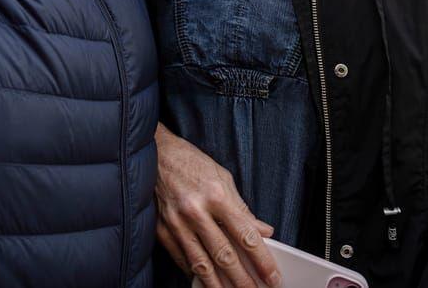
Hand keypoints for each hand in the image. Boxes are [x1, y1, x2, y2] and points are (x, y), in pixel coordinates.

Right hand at [154, 124, 280, 287]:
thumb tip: (262, 230)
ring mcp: (177, 222)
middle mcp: (196, 211)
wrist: (156, 153)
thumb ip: (242, 208)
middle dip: (243, 279)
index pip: (246, 235)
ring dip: (219, 284)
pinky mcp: (161, 229)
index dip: (262, 260)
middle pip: (225, 255)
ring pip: (202, 263)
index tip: (272, 275)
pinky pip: (181, 258)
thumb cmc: (191, 163)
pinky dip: (194, 272)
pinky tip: (205, 281)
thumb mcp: (223, 178)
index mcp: (217, 195)